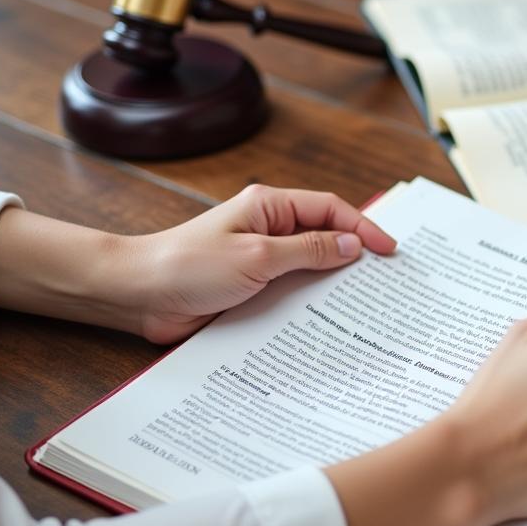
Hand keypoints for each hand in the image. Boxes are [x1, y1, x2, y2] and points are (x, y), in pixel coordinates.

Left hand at [123, 185, 395, 343]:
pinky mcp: (252, 285)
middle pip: (325, 236)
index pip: (330, 210)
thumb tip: (352, 245)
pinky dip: (311, 300)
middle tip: (386, 276)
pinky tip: (327, 318)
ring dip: (334, 281)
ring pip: (311, 265)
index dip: (363, 227)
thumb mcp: (258, 256)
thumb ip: (309, 250)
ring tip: (365, 301)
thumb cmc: (188, 266)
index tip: (388, 249)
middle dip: (355, 253)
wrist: (139, 295)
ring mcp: (261, 257)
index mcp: (270, 207)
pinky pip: (291, 289)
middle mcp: (268, 228)